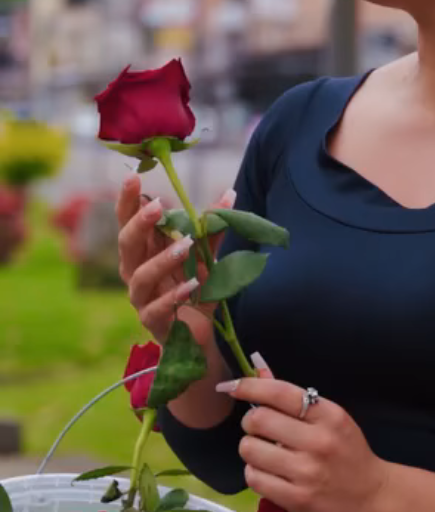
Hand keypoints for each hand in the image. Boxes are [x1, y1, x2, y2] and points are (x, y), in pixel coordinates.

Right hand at [116, 174, 233, 350]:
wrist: (200, 335)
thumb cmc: (195, 290)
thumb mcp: (205, 257)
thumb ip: (211, 229)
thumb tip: (230, 193)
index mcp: (144, 251)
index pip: (128, 221)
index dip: (127, 201)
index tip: (132, 177)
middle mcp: (135, 271)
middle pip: (126, 244)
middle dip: (139, 223)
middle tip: (158, 206)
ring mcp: (140, 298)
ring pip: (140, 276)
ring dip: (162, 259)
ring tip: (185, 245)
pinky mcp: (151, 322)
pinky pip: (155, 309)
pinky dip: (173, 296)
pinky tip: (191, 285)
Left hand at [223, 373, 387, 511]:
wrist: (373, 496)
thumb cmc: (349, 454)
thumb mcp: (331, 420)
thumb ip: (295, 399)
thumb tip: (259, 372)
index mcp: (329, 416)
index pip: (279, 392)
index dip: (249, 386)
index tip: (232, 386)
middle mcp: (318, 441)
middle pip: (257, 420)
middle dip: (251, 423)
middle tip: (260, 430)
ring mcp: (306, 472)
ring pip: (250, 449)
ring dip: (251, 449)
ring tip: (265, 454)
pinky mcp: (296, 498)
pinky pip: (254, 478)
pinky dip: (255, 473)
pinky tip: (269, 474)